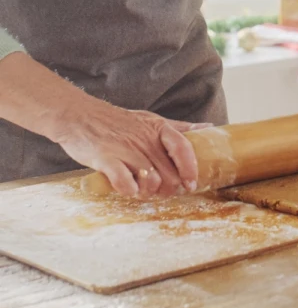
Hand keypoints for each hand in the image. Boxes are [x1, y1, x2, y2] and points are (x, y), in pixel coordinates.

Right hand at [55, 101, 207, 197]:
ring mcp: (125, 149)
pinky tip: (127, 189)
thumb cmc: (118, 122)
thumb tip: (209, 129)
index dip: (190, 169)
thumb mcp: (151, 120)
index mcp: (159, 129)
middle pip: (169, 173)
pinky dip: (129, 191)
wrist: (78, 116)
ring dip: (148, 191)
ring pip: (151, 181)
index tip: (191, 184)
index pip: (183, 149)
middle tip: (160, 192)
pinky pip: (125, 183)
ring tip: (142, 190)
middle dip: (168, 189)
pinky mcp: (105, 159)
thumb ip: (179, 128)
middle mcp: (145, 140)